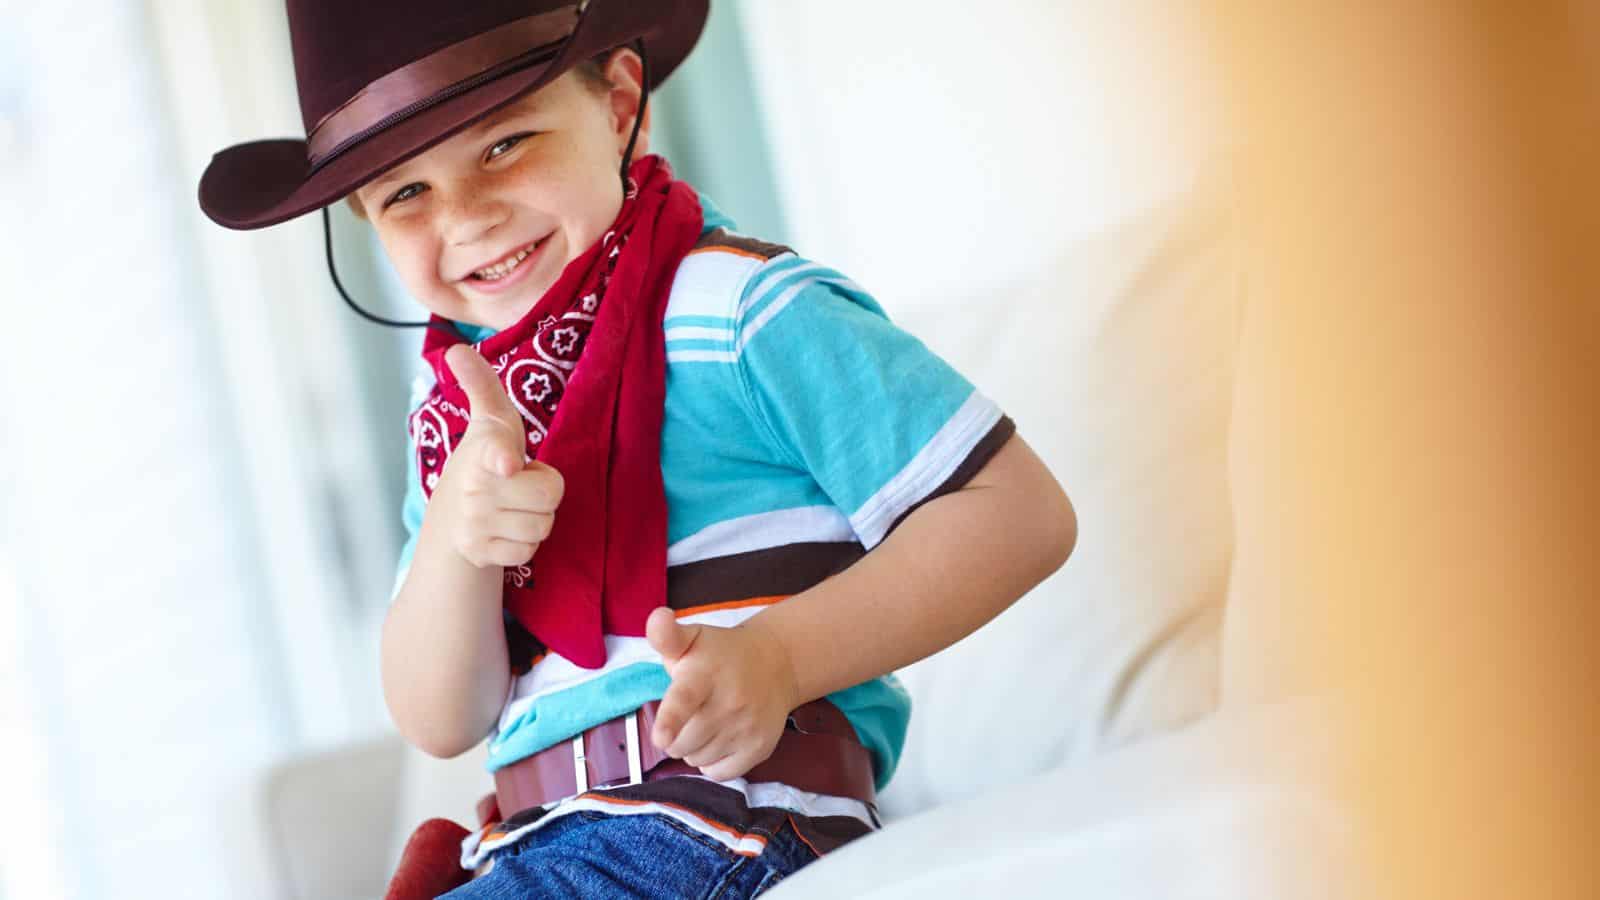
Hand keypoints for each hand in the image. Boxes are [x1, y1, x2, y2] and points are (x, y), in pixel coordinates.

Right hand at [423, 344, 564, 568]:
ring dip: (536, 518)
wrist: (452, 519)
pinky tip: (505, 531)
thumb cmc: (484, 460)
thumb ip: (481, 384)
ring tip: (514, 507)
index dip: (504, 457)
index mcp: (483, 450)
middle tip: (521, 485)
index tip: (508, 464)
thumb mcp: (488, 421)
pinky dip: (523, 544)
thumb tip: (456, 349)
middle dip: (545, 491)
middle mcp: (475, 488)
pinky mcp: (480, 552)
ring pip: (543, 526)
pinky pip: (528, 551)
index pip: (496, 450)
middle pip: (550, 494)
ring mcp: (475, 523)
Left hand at [645, 607, 802, 780]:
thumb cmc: (720, 654)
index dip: (670, 720)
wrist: (776, 663)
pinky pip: (719, 773)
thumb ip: (666, 635)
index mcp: (704, 674)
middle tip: (687, 714)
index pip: (684, 700)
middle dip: (674, 735)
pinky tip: (720, 737)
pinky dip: (712, 761)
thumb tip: (658, 618)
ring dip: (693, 747)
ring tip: (705, 722)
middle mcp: (728, 702)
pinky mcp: (760, 748)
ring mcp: (747, 727)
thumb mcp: (692, 639)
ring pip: (697, 759)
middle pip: (681, 742)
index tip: (661, 737)